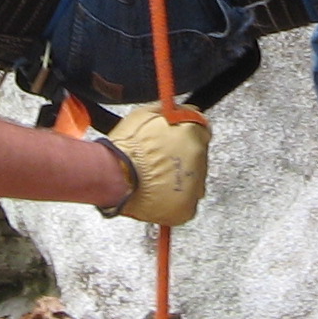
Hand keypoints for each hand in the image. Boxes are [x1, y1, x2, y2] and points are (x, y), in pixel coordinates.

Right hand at [93, 104, 207, 225]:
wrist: (114, 175)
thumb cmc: (126, 148)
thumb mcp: (146, 114)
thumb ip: (171, 112)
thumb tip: (183, 110)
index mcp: (192, 133)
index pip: (203, 130)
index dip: (188, 134)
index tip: (179, 140)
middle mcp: (199, 158)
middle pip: (198, 156)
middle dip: (184, 158)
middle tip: (161, 160)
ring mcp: (195, 185)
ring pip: (194, 181)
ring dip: (181, 179)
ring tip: (157, 178)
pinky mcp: (186, 207)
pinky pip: (187, 202)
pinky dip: (176, 200)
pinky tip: (159, 193)